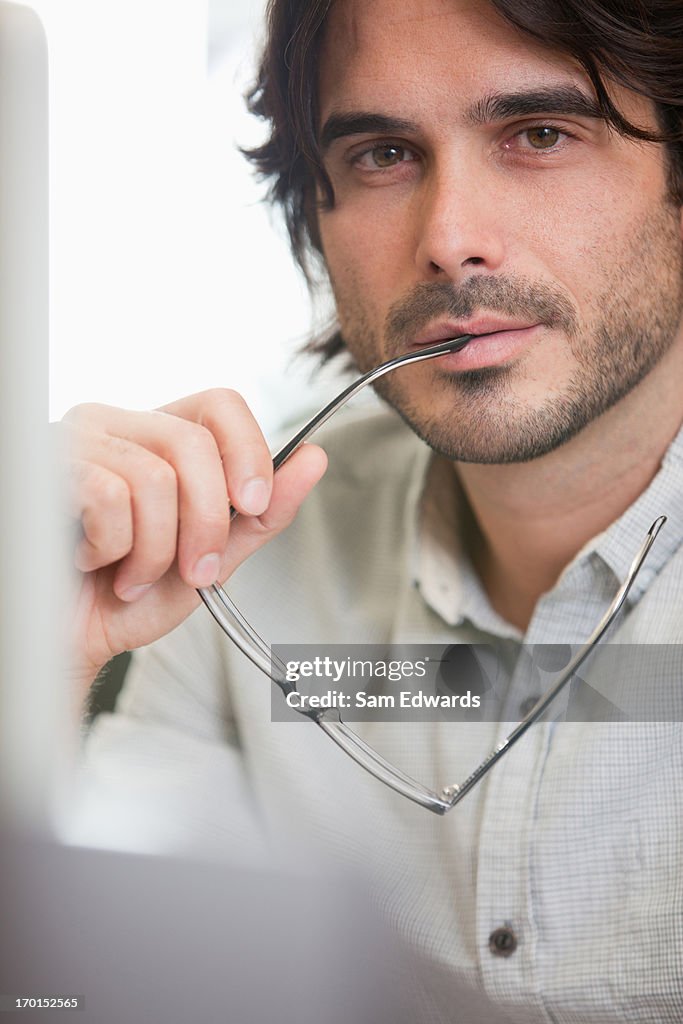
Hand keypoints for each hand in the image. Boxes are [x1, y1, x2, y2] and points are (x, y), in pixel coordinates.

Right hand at [63, 389, 326, 691]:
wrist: (73, 641)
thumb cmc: (132, 596)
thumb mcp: (216, 556)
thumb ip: (264, 512)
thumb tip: (314, 459)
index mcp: (162, 438)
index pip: (221, 404)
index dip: (248, 452)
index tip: (253, 506)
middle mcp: (121, 426)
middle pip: (195, 443)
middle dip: (206, 523)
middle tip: (193, 570)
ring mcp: (80, 441)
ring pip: (155, 478)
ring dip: (155, 552)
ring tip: (133, 576)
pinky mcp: (48, 469)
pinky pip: (109, 497)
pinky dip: (113, 549)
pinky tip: (95, 561)